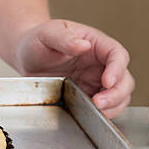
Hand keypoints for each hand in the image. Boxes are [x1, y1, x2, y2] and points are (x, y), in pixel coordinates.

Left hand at [15, 19, 134, 117]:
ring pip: (119, 96)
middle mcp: (100, 63)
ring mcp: (95, 80)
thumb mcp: (47, 33)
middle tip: (99, 103)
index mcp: (96, 44)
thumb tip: (83, 45)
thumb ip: (64, 38)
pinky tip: (91, 115)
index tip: (106, 81)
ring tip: (96, 111)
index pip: (117, 54)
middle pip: (124, 79)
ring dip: (113, 106)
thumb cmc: (37, 40)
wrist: (25, 57)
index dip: (117, 69)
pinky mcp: (87, 95)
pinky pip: (104, 106)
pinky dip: (103, 113)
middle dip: (117, 93)